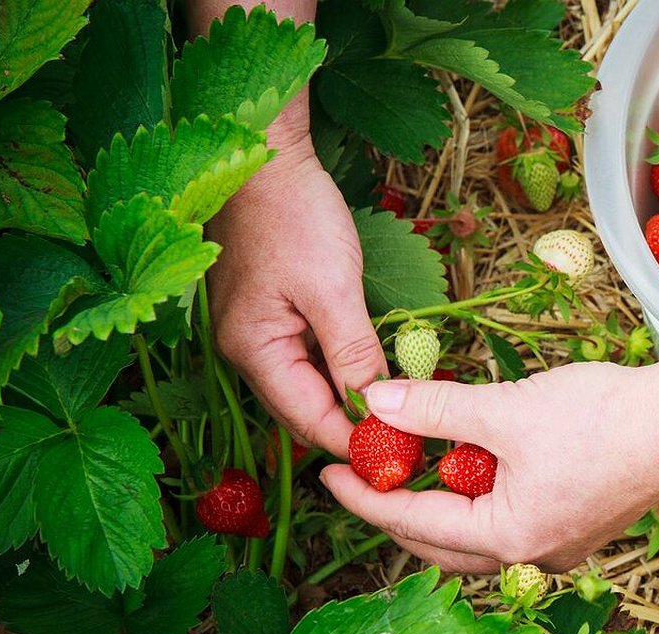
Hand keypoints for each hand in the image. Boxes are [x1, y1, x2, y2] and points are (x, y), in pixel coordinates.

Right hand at [207, 141, 386, 456]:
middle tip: (411, 438)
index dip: (357, 442)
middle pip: (306, 412)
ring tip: (404, 411)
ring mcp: (258, 333)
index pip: (309, 422)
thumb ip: (353, 352)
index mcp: (253, 351)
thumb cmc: (293, 214)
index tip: (404, 454)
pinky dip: (343, 369)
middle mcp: (247, 351)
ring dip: (352, 400)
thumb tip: (376, 408)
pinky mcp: (273, 314)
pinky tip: (377, 370)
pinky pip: (311, 358)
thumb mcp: (333, 286)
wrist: (265, 154)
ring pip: (311, 386)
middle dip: (355, 428)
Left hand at [319, 362, 658, 572]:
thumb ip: (436, 409)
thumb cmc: (602, 416)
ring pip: (477, 535)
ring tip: (416, 463)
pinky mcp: (578, 525)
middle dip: (398, 508)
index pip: (413, 523)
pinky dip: (481, 497)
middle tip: (365, 473)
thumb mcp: (505, 408)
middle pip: (441, 542)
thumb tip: (375, 403)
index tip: (330, 473)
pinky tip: (475, 462)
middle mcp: (532, 555)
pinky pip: (510, 522)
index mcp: (508, 537)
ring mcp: (559, 545)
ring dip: (443, 501)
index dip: (365, 496)